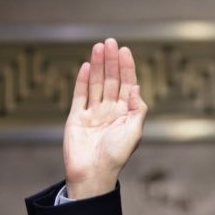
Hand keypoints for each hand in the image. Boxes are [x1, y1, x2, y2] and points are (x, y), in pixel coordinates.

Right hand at [63, 39, 147, 198]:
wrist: (93, 173)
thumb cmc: (117, 156)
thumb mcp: (134, 131)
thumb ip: (137, 109)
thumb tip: (136, 87)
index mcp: (126, 113)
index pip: (127, 84)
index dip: (127, 68)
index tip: (125, 50)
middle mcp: (110, 110)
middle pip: (111, 80)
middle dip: (111, 61)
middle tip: (110, 41)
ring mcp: (93, 113)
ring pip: (96, 84)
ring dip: (98, 65)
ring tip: (98, 46)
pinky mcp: (77, 117)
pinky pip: (80, 95)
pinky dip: (83, 80)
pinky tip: (87, 66)